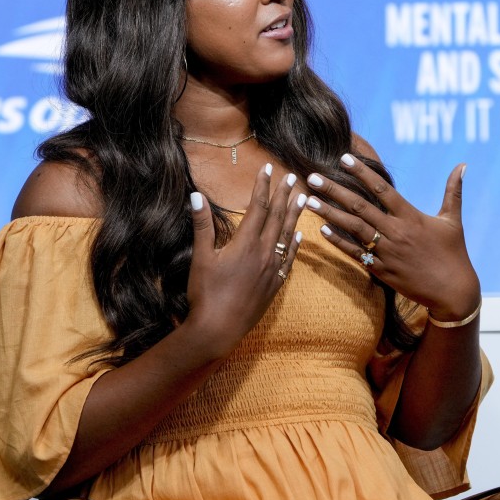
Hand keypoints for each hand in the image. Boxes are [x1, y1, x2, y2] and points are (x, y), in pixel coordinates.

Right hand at [185, 163, 305, 352]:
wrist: (219, 329)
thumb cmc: (205, 293)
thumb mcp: (201, 257)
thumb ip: (202, 225)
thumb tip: (197, 196)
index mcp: (245, 243)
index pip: (257, 207)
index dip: (263, 186)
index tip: (268, 169)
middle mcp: (263, 253)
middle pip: (277, 217)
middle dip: (284, 195)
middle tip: (291, 177)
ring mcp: (272, 269)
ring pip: (287, 236)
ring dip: (294, 216)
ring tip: (302, 198)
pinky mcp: (275, 285)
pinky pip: (289, 260)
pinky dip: (295, 245)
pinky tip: (300, 237)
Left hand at [305, 155, 479, 320]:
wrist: (453, 292)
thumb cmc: (454, 253)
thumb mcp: (453, 220)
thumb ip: (453, 191)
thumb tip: (463, 164)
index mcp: (411, 216)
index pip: (382, 189)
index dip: (362, 172)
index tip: (344, 158)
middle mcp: (396, 232)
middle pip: (360, 206)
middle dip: (334, 190)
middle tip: (312, 177)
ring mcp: (387, 252)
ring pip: (352, 228)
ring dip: (329, 213)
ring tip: (309, 200)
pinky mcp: (381, 270)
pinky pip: (356, 253)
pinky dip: (338, 241)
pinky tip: (321, 230)